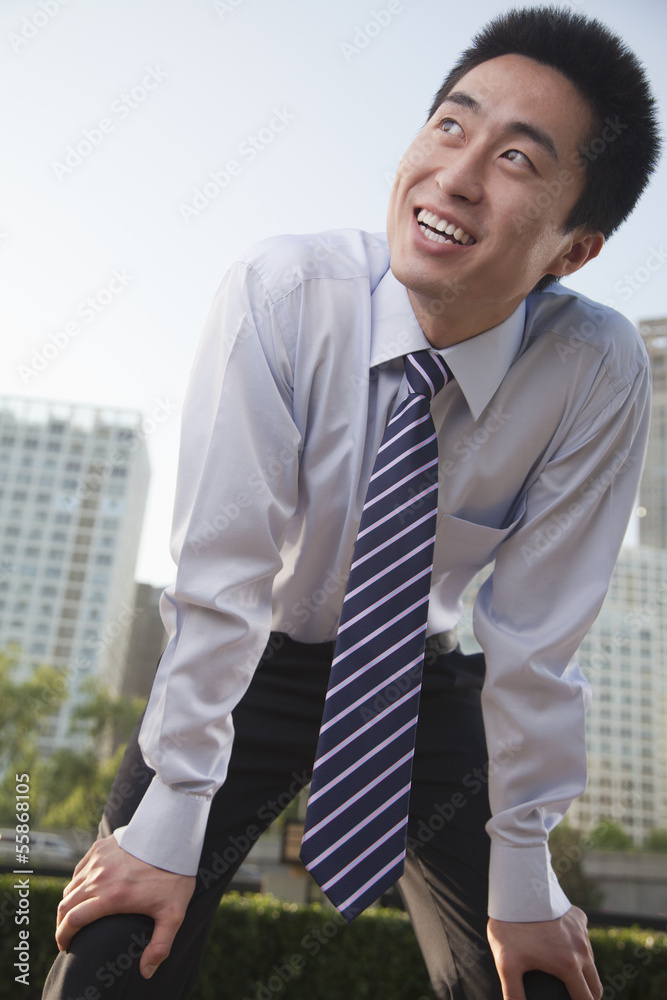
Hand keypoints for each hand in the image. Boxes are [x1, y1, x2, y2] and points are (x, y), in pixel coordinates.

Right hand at [56, 834, 195, 978]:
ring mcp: (97, 861)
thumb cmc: (174, 876)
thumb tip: (146, 972)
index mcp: (112, 897)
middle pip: (66, 905)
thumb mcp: (173, 914)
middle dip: (62, 924)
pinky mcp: (100, 847)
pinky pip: (79, 869)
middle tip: (66, 936)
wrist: (173, 836)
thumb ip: (160, 946)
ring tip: (75, 915)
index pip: (73, 920)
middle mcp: (99, 878)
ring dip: (68, 904)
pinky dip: (77, 883)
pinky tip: (84, 891)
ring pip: (71, 887)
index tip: (65, 947)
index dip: (63, 937)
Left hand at [487, 906, 601, 999]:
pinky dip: (578, 947)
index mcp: (569, 965)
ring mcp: (583, 932)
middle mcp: (582, 949)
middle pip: (595, 986)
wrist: (518, 887)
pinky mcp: (579, 917)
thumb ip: (513, 994)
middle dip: (586, 996)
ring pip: (591, 962)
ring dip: (582, 972)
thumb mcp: (506, 963)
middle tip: (570, 996)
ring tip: (564, 976)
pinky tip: (560, 946)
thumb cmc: (511, 926)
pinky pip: (584, 938)